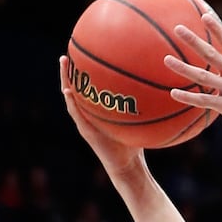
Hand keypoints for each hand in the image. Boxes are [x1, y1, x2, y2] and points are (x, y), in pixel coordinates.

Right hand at [58, 56, 148, 180]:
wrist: (127, 165)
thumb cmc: (134, 143)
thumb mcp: (137, 121)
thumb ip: (142, 106)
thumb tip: (159, 88)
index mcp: (97, 112)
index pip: (88, 90)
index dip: (83, 75)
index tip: (81, 56)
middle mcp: (88, 115)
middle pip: (75, 91)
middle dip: (68, 73)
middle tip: (65, 56)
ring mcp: (85, 123)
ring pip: (71, 99)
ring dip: (65, 82)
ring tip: (63, 66)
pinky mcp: (86, 132)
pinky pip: (77, 115)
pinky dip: (72, 103)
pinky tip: (68, 91)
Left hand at [164, 13, 221, 151]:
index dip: (218, 30)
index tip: (205, 16)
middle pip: (213, 55)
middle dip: (194, 41)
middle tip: (178, 29)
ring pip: (204, 77)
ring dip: (183, 68)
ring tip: (166, 60)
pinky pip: (205, 101)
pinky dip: (188, 98)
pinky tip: (174, 93)